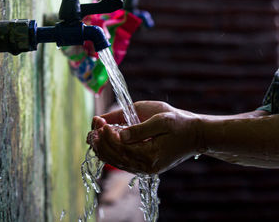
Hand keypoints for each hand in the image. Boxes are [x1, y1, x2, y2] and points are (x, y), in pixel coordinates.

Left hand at [87, 101, 202, 173]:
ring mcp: (145, 168)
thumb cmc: (179, 123)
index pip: (121, 148)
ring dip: (102, 148)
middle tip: (93, 126)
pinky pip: (122, 162)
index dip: (107, 135)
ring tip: (93, 133)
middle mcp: (146, 166)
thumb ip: (139, 129)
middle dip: (100, 141)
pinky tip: (102, 142)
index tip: (100, 121)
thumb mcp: (161, 120)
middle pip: (115, 157)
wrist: (195, 135)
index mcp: (151, 155)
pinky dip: (110, 152)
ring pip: (116, 161)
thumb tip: (119, 135)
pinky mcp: (144, 166)